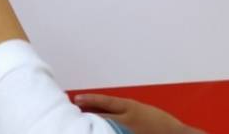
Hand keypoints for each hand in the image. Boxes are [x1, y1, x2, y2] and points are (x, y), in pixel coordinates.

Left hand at [75, 94, 203, 133]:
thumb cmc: (158, 123)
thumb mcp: (140, 111)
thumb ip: (122, 111)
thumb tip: (100, 109)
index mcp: (131, 108)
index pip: (106, 102)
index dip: (90, 99)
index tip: (75, 98)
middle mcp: (129, 120)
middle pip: (102, 116)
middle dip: (86, 115)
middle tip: (70, 113)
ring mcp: (128, 131)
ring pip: (106, 128)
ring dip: (93, 127)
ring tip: (78, 126)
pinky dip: (103, 133)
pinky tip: (94, 133)